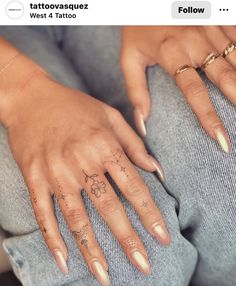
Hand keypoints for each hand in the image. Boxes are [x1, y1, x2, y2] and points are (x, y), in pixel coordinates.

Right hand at [4, 69, 169, 283]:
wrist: (31, 98)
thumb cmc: (75, 106)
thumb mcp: (110, 116)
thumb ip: (134, 143)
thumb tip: (156, 169)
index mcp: (104, 145)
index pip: (133, 186)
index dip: (150, 214)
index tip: (162, 238)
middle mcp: (81, 162)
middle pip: (108, 208)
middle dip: (127, 240)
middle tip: (143, 266)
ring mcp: (55, 173)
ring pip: (76, 218)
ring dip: (91, 249)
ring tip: (104, 275)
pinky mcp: (34, 178)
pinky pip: (44, 214)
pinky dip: (53, 239)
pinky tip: (63, 260)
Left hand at [121, 26, 235, 152]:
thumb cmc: (137, 29)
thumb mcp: (128, 59)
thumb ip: (136, 91)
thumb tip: (143, 123)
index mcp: (171, 53)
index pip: (194, 91)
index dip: (208, 117)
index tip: (220, 139)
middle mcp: (195, 40)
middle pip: (224, 76)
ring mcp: (210, 27)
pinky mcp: (219, 18)